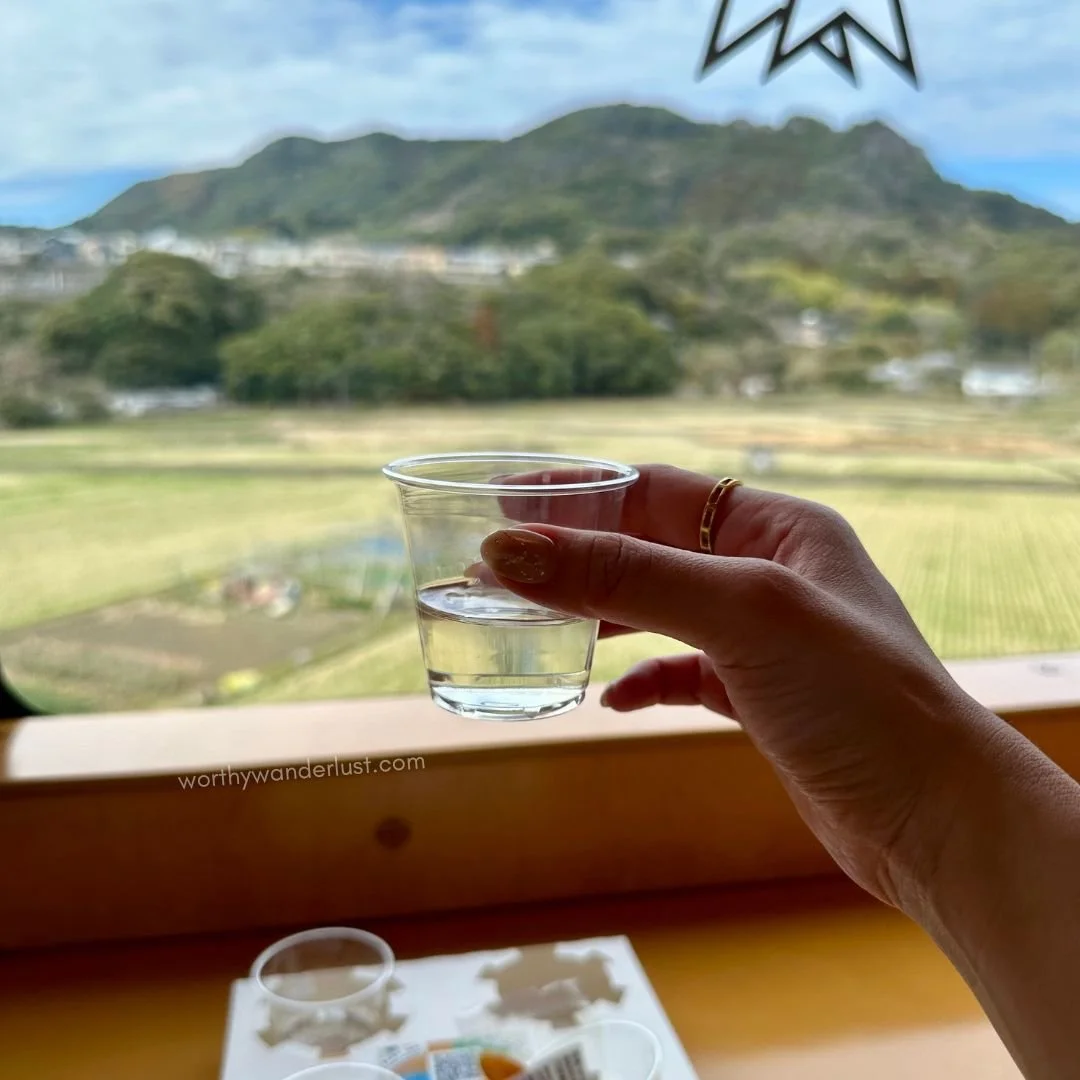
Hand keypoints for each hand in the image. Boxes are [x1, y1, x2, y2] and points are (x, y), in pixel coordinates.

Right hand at [479, 465, 997, 907]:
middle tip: (502, 568)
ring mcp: (765, 639)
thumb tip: (509, 553)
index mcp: (779, 528)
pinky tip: (612, 699)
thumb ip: (627, 577)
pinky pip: (682, 673)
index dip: (580, 491)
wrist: (936, 819)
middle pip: (652, 547)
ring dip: (600, 615)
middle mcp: (771, 574)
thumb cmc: (859, 697)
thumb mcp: (740, 615)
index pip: (659, 489)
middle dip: (579, 555)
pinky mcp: (760, 699)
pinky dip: (642, 680)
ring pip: (660, 610)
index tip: (506, 501)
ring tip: (536, 623)